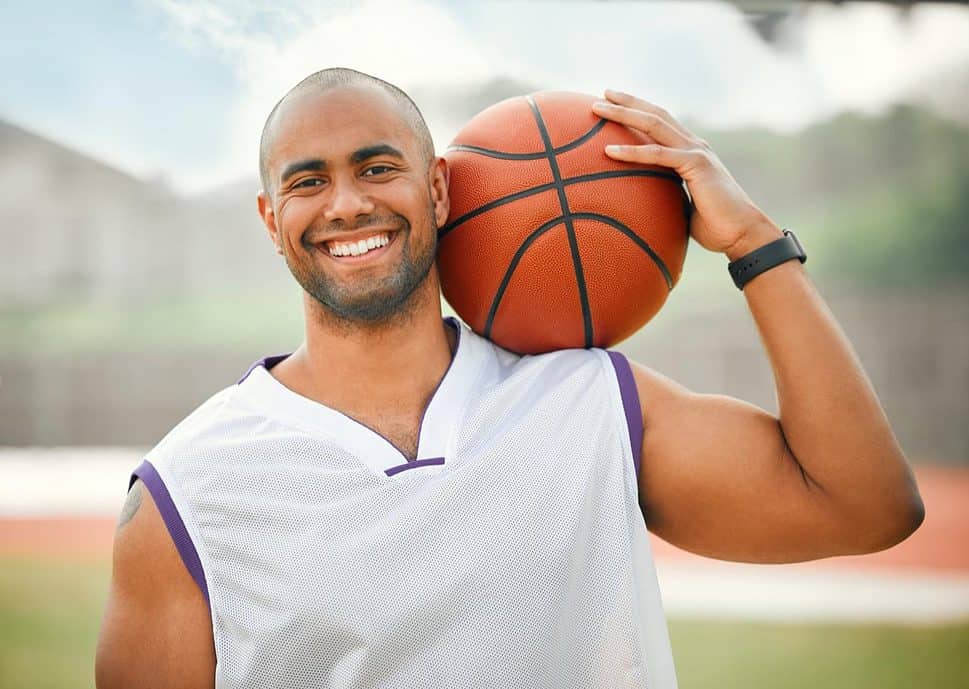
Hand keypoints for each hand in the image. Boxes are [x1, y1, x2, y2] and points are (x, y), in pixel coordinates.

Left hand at [592, 89, 782, 259]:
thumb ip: (665, 196)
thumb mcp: (681, 207)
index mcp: (691, 152)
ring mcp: (696, 152)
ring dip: (623, 114)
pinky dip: (632, 152)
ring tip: (596, 108)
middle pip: (655, 115)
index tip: (613, 104)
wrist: (742, 234)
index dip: (638, 111)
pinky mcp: (697, 165)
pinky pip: (658, 155)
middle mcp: (694, 145)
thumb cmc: (714, 226)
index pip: (661, 124)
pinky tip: (608, 150)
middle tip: (602, 94)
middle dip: (627, 102)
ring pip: (654, 125)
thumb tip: (641, 205)